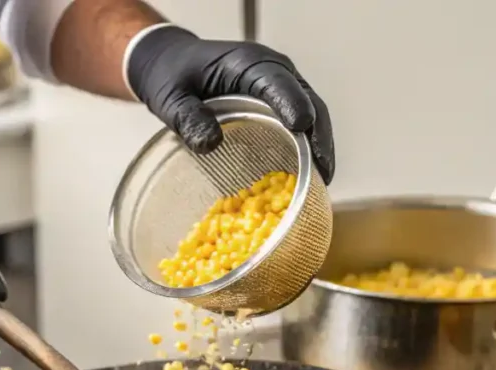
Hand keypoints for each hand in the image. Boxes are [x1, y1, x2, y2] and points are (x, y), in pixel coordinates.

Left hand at [126, 26, 334, 183]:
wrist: (172, 64)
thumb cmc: (172, 76)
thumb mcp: (170, 97)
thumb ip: (187, 118)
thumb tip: (209, 144)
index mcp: (246, 63)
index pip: (276, 80)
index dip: (291, 101)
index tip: (302, 124)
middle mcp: (270, 72)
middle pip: (307, 100)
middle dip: (318, 135)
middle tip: (324, 169)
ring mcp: (278, 89)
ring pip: (312, 114)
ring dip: (319, 146)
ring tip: (324, 179)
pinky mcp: (277, 106)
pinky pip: (300, 126)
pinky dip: (308, 150)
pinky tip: (310, 175)